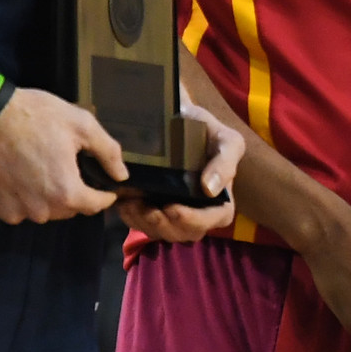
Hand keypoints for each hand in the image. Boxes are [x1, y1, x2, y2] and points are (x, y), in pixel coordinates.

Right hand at [0, 87, 119, 224]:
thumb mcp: (81, 124)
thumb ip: (108, 152)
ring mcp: (13, 211)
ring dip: (44, 196)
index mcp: (66, 192)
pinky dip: (18, 197)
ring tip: (37, 168)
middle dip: (72, 192)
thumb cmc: (35, 117)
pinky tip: (15, 174)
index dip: (103, 195)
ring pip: (40, 211)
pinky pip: (14, 209)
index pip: (94, 206)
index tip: (104, 186)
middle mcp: (41, 211)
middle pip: (67, 209)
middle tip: (64, 166)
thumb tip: (122, 176)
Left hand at [112, 105, 245, 244]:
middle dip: (163, 224)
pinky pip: (142, 225)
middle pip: (184, 232)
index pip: (213, 220)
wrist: (178, 120)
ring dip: (143, 222)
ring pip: (160, 232)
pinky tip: (123, 204)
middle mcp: (199, 213)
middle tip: (146, 208)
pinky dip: (131, 218)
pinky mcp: (154, 211)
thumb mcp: (226, 141)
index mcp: (220, 202)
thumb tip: (210, 189)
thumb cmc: (207, 131)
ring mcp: (174, 214)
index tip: (173, 208)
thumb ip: (226, 162)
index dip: (193, 220)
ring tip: (130, 204)